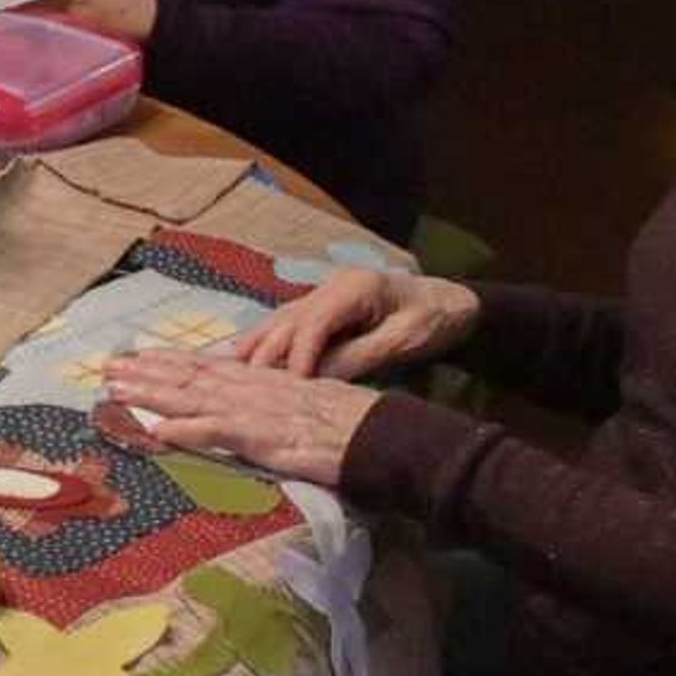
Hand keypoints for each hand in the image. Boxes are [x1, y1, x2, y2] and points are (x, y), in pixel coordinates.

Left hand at [98, 351, 379, 487]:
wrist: (383, 433)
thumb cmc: (351, 423)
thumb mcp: (307, 404)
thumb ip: (276, 402)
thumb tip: (252, 406)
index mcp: (263, 382)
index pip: (207, 367)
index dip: (169, 362)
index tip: (136, 357)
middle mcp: (252, 389)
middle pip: (189, 377)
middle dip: (146, 372)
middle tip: (106, 368)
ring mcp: (254, 411)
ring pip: (192, 398)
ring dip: (150, 394)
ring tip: (114, 390)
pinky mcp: (262, 436)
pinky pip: (215, 432)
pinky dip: (183, 431)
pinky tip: (155, 430)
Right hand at [236, 267, 480, 381]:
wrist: (454, 301)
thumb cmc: (434, 320)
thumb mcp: (402, 341)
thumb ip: (359, 357)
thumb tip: (316, 381)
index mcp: (353, 288)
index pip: (312, 324)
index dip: (296, 357)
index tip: (285, 389)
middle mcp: (330, 287)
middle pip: (287, 322)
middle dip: (263, 355)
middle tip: (240, 388)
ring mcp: (323, 294)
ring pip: (279, 320)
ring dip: (253, 347)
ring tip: (221, 370)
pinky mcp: (322, 307)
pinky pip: (285, 324)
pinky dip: (263, 341)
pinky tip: (239, 356)